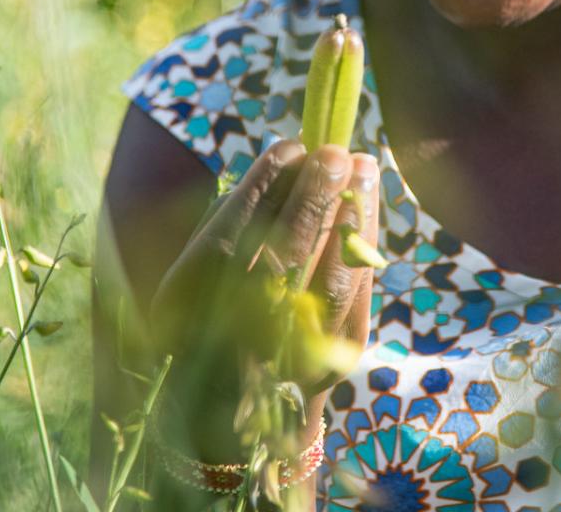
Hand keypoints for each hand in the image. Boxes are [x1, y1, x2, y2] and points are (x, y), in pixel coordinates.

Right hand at [148, 140, 380, 448]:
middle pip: (286, 259)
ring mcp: (296, 355)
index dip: (263, 190)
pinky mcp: (338, 356)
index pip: (230, 241)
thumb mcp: (194, 280)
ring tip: (362, 167)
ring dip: (352, 216)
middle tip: (333, 152)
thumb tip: (280, 166)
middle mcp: (241, 340)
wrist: (238, 413)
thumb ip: (224, 227)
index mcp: (194, 319)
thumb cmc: (210, 319)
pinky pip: (357, 291)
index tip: (288, 147)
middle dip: (313, 199)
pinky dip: (364, 243)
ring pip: (333, 278)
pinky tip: (367, 204)